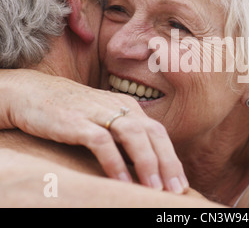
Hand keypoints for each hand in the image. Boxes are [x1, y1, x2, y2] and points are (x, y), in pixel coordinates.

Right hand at [0, 70, 188, 193]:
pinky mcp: (77, 120)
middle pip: (153, 133)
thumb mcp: (105, 121)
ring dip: (146, 162)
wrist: (35, 93)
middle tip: (176, 190)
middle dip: (168, 163)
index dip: (172, 158)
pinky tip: (122, 182)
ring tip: (154, 189)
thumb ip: (123, 139)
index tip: (180, 183)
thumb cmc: (75, 112)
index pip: (158, 133)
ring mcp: (98, 112)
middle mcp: (119, 107)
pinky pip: (101, 141)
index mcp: (129, 107)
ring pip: (133, 134)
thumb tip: (142, 168)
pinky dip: (113, 162)